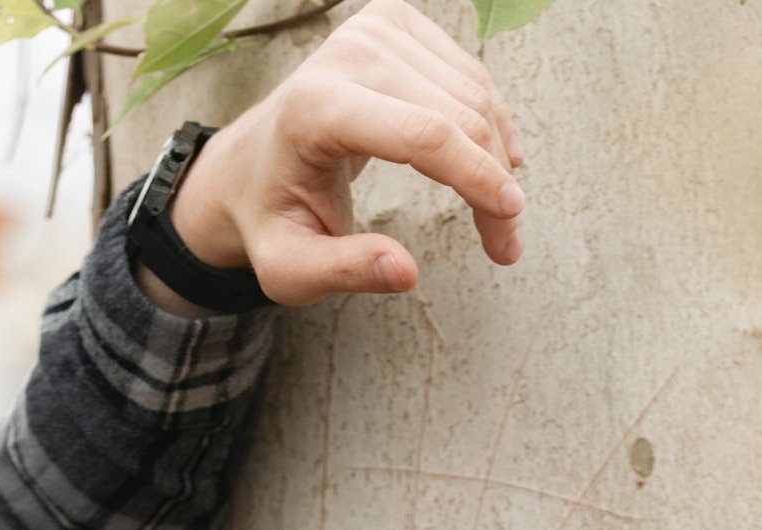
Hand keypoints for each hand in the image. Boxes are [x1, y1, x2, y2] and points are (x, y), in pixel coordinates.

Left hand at [163, 0, 525, 307]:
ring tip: (496, 218)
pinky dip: (490, 124)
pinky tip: (494, 165)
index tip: (510, 217)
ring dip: (498, 159)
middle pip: (455, 116)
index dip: (475, 176)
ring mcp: (376, 29)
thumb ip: (343, 272)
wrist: (252, 164)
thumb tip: (405, 273)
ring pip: (473, 94)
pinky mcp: (397, 24)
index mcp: (316, 107)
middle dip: (491, 183)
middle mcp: (350, 53)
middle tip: (504, 246)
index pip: (422, 135)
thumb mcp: (289, 268)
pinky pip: (469, 76)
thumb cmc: (272, 218)